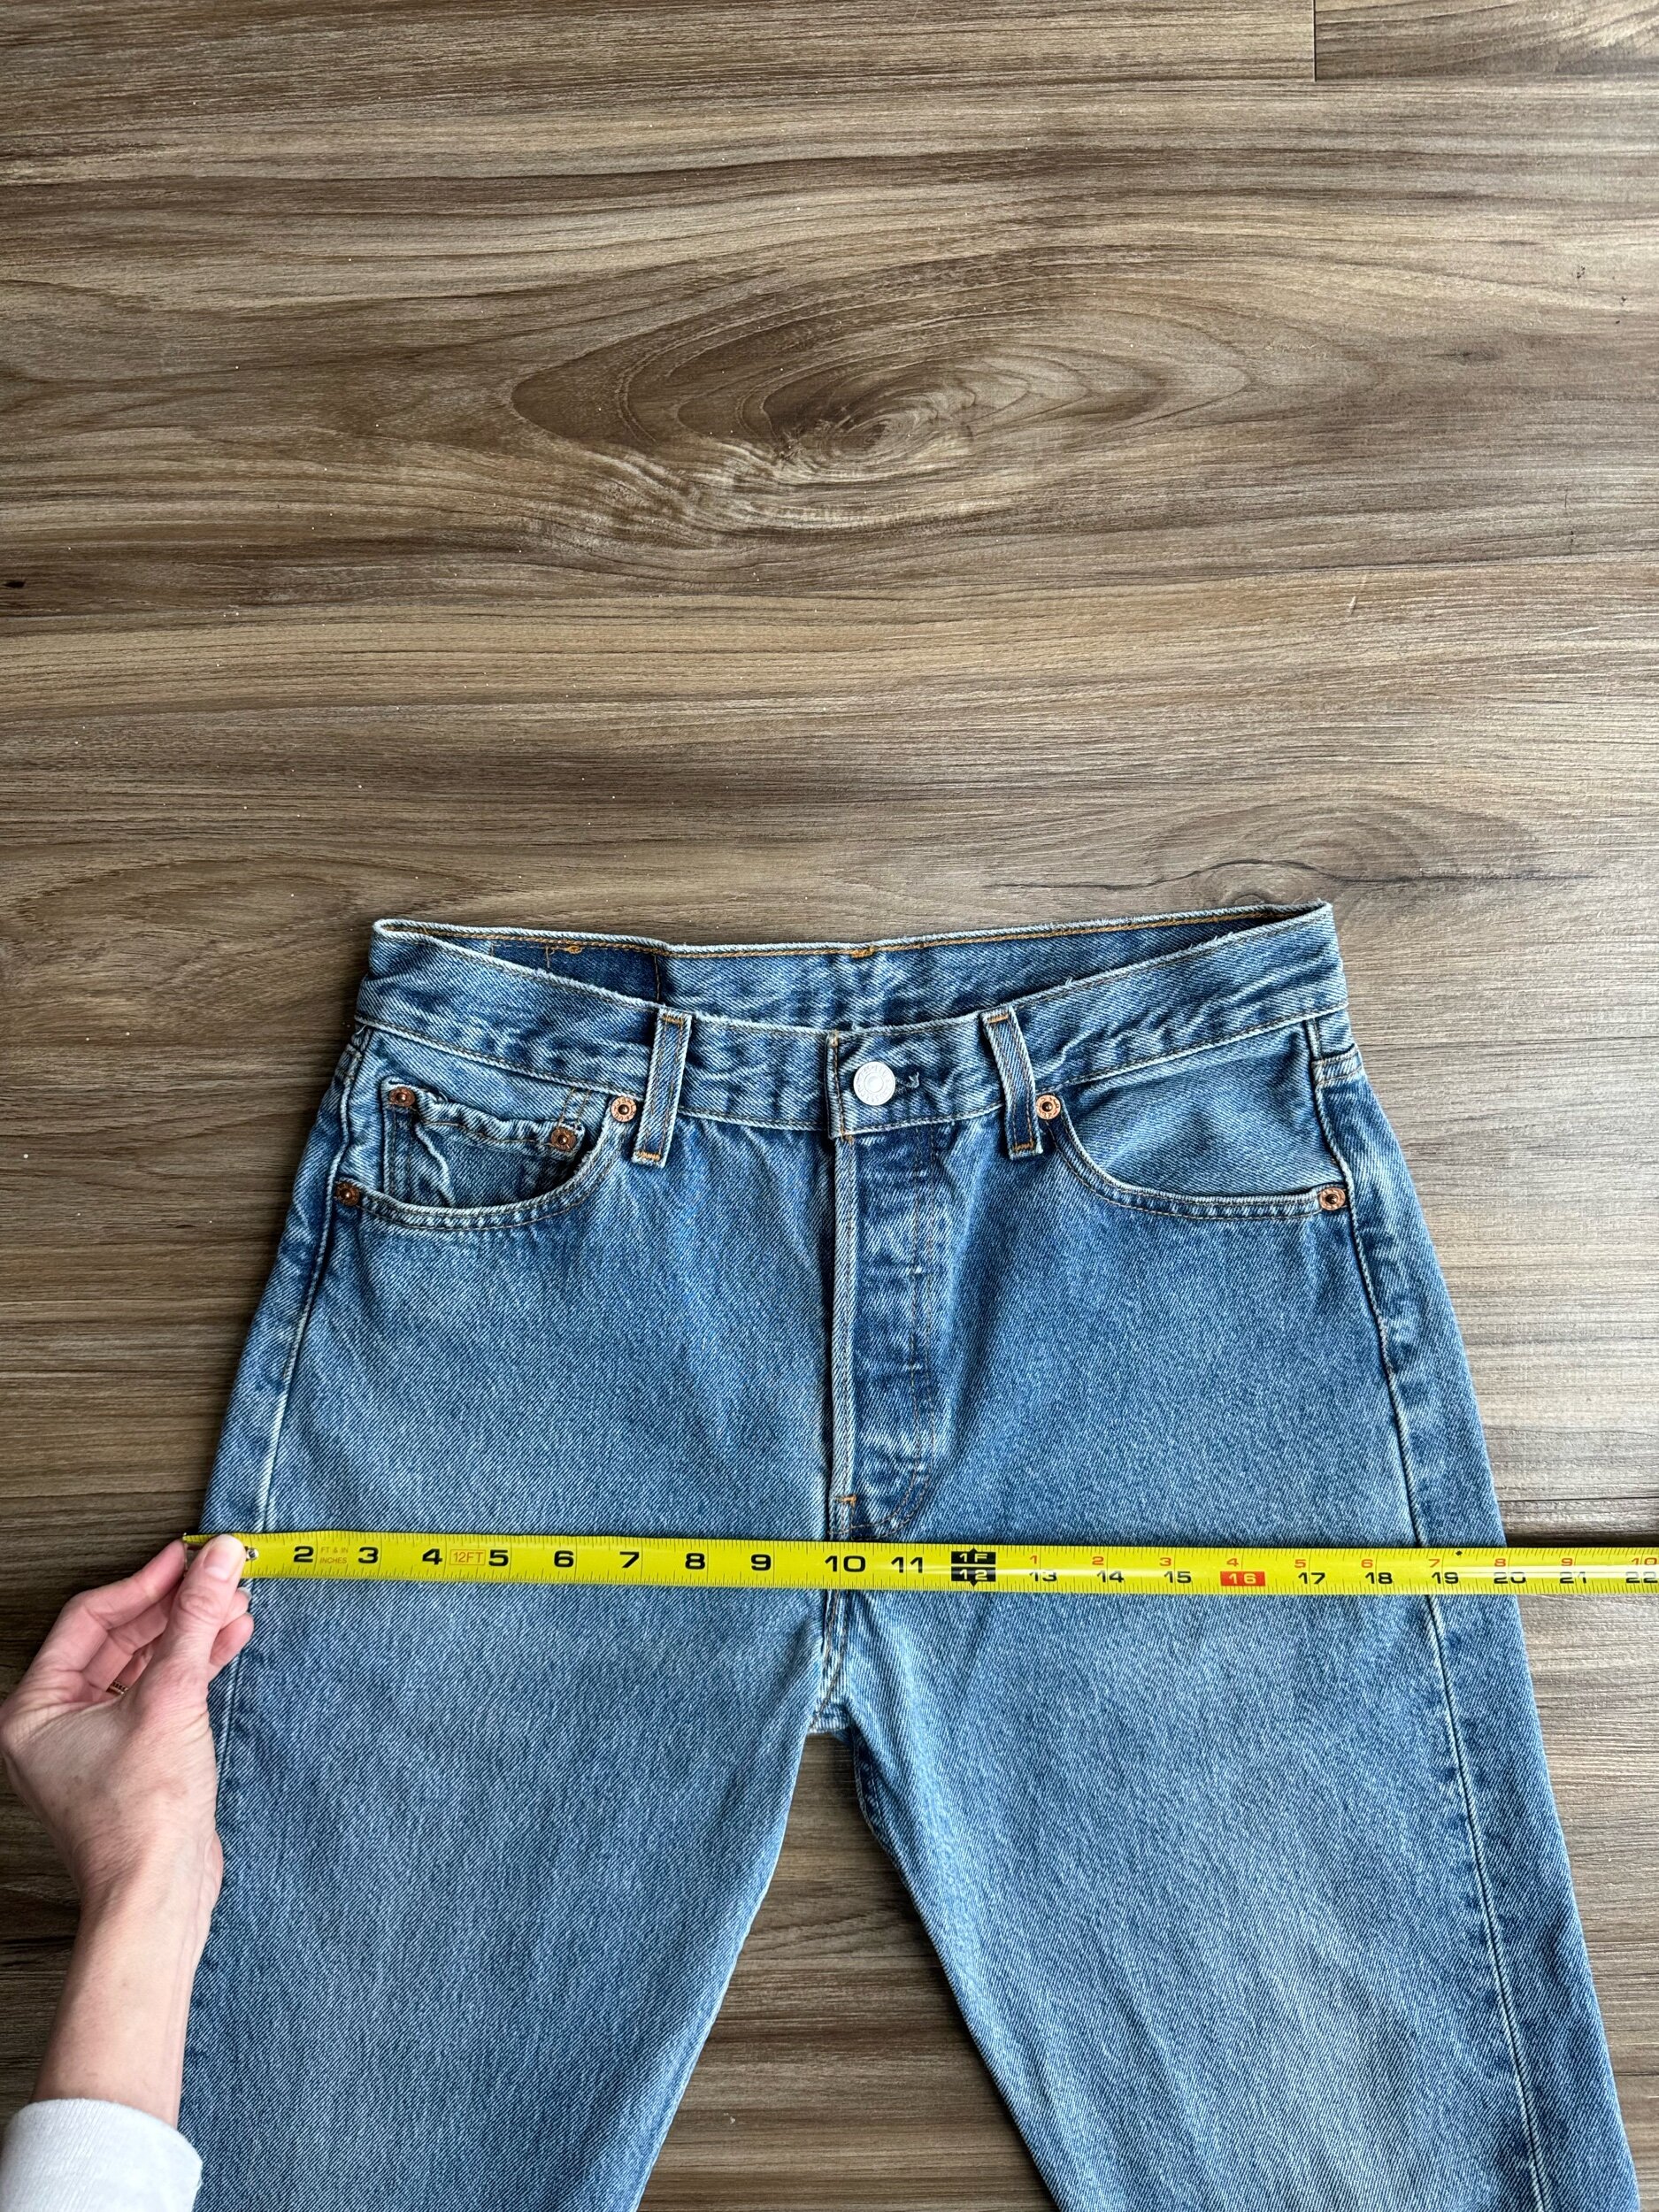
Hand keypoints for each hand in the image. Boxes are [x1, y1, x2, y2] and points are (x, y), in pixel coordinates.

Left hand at [0, 1534, 253, 1923]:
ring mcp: (93, 1742)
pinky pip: (159, 1693)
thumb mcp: (171, 1697)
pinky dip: (194, 1666)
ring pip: (144, 1664)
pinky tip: (228, 1641)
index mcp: (34, 1709)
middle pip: (119, 1638)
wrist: (160, 1893)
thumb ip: (195, 1619)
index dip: (144, 1583)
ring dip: (191, 1633)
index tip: (187, 1557)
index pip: (90, 1619)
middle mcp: (55, 1724)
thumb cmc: (140, 1817)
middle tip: (217, 1575)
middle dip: (175, 1607)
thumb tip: (215, 1559)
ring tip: (234, 1605)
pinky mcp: (131, 1756)